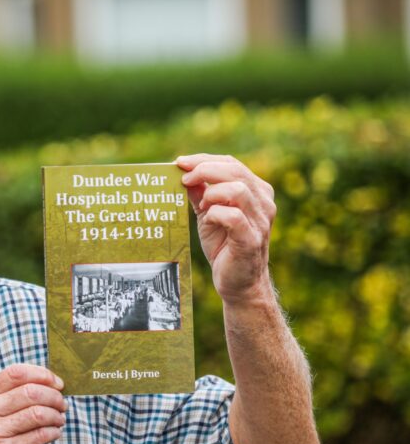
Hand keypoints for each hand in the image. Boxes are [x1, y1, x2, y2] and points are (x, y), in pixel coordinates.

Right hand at [0, 364, 65, 443]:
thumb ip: (6, 395)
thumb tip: (48, 382)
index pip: (16, 372)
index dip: (43, 374)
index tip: (57, 383)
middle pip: (31, 391)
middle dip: (55, 396)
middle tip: (62, 404)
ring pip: (39, 413)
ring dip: (57, 415)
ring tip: (59, 419)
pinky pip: (42, 435)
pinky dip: (54, 432)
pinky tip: (54, 433)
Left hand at [177, 154, 276, 304]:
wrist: (239, 283)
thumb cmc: (224, 247)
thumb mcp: (208, 215)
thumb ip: (199, 195)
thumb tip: (184, 174)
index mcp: (256, 192)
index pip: (231, 164)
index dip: (204, 160)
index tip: (180, 162)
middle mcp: (263, 202)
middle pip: (235, 171)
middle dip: (204, 170)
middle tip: (183, 179)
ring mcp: (260, 221)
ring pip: (237, 189)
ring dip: (212, 193)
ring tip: (201, 207)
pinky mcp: (251, 239)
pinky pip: (233, 216)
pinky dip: (215, 214)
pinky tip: (208, 220)